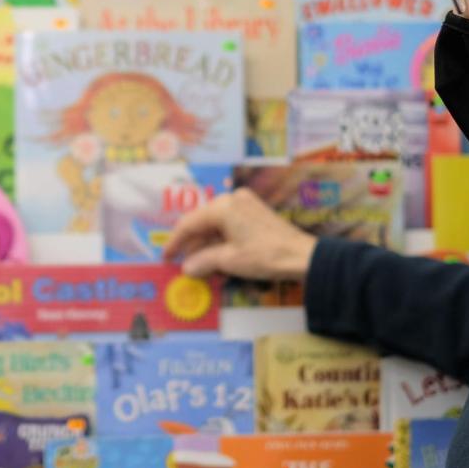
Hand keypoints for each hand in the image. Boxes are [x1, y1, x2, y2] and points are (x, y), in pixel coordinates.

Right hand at [162, 188, 317, 280]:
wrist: (302, 256)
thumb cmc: (265, 256)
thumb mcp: (229, 261)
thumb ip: (203, 261)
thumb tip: (186, 267)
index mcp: (222, 207)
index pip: (189, 223)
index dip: (174, 242)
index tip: (166, 257)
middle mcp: (232, 199)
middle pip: (202, 223)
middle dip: (192, 245)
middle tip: (182, 264)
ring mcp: (245, 204)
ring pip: (215, 225)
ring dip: (207, 246)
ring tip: (201, 267)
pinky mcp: (254, 212)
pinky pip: (229, 225)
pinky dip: (221, 242)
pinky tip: (218, 260)